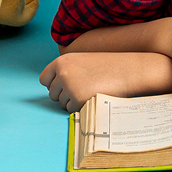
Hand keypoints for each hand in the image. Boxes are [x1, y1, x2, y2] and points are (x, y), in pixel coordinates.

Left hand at [40, 52, 171, 113]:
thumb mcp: (82, 61)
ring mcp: (69, 87)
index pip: (43, 79)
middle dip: (63, 95)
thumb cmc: (107, 67)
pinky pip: (71, 110)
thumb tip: (52, 87)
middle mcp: (62, 73)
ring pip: (61, 103)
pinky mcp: (77, 100)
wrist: (127, 70)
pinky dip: (80, 108)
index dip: (53, 85)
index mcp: (62, 61)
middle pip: (51, 94)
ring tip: (89, 92)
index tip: (63, 87)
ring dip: (72, 102)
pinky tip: (92, 98)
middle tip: (81, 90)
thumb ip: (66, 71)